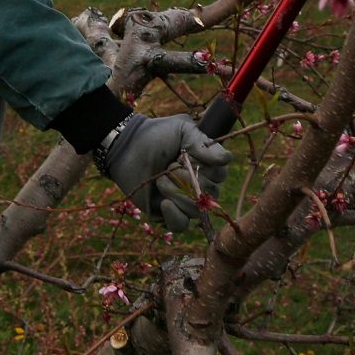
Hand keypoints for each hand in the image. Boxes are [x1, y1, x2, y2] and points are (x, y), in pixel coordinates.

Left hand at [99, 114, 230, 231]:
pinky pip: (182, 225)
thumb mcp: (182, 129)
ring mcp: (185, 201)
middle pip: (210, 194)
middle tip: (169, 165)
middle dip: (187, 179)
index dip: (205, 167)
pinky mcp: (169, 215)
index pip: (221, 175)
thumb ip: (204, 143)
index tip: (186, 155)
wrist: (127, 146)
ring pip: (196, 210)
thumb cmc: (156, 135)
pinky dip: (175, 215)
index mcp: (207, 165)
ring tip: (160, 179)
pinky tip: (164, 203)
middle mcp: (200, 185)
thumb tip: (227, 159)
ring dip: (176, 193)